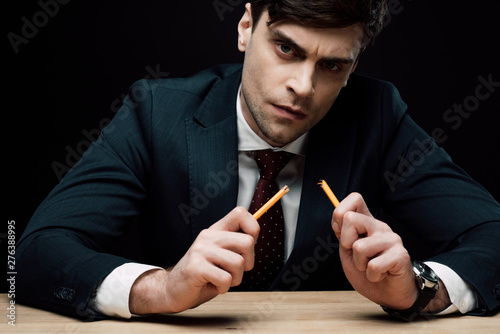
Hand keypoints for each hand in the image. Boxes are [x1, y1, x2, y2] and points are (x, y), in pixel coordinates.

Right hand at [129, 207, 258, 313]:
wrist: (172, 291)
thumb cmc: (202, 275)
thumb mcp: (220, 255)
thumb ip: (235, 246)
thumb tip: (254, 239)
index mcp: (215, 230)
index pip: (240, 213)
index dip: (253, 228)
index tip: (247, 247)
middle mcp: (208, 236)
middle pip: (247, 242)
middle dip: (248, 263)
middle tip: (234, 271)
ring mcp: (200, 250)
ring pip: (239, 263)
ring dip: (235, 279)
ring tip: (221, 280)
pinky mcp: (195, 267)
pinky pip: (226, 279)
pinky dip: (223, 288)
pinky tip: (212, 285)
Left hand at [331, 193, 417, 309]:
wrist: (389, 294)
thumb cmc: (367, 272)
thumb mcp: (348, 252)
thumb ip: (343, 235)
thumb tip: (339, 219)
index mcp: (367, 222)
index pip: (355, 198)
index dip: (339, 213)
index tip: (342, 234)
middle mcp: (380, 227)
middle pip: (350, 218)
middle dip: (346, 242)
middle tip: (357, 255)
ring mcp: (392, 239)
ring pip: (359, 247)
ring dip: (360, 264)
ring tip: (370, 267)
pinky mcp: (401, 255)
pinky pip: (373, 265)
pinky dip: (372, 275)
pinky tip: (381, 274)